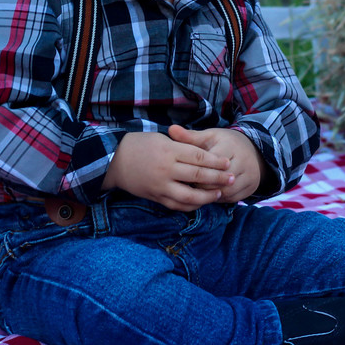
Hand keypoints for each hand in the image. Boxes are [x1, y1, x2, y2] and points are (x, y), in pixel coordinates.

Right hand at [103, 130, 233, 211]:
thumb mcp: (161, 138)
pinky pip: (177, 205)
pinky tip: (201, 203)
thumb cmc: (138, 145)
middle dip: (218, 178)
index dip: (216, 161)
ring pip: (190, 195)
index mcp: (169, 150)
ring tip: (219, 194)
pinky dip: (191, 205)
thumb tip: (204, 154)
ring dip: (207, 196)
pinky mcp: (156, 197)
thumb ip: (182, 146)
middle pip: (198, 175)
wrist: (113, 161)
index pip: (199, 157)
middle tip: (231, 178)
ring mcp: (161, 185)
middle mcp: (167, 169)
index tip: (227, 162)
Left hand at [169, 125, 266, 203]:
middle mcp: (243, 161)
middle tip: (186, 185)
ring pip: (226, 191)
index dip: (195, 169)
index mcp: (230, 146)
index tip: (182, 172)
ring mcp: (249, 176)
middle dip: (202, 183)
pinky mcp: (250, 188)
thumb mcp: (208, 137)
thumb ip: (189, 136)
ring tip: (195, 192)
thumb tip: (171, 130)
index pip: (210, 162)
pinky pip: (232, 198)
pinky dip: (218, 199)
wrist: (252, 150)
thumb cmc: (224, 143)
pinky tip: (207, 196)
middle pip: (219, 178)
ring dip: (210, 193)